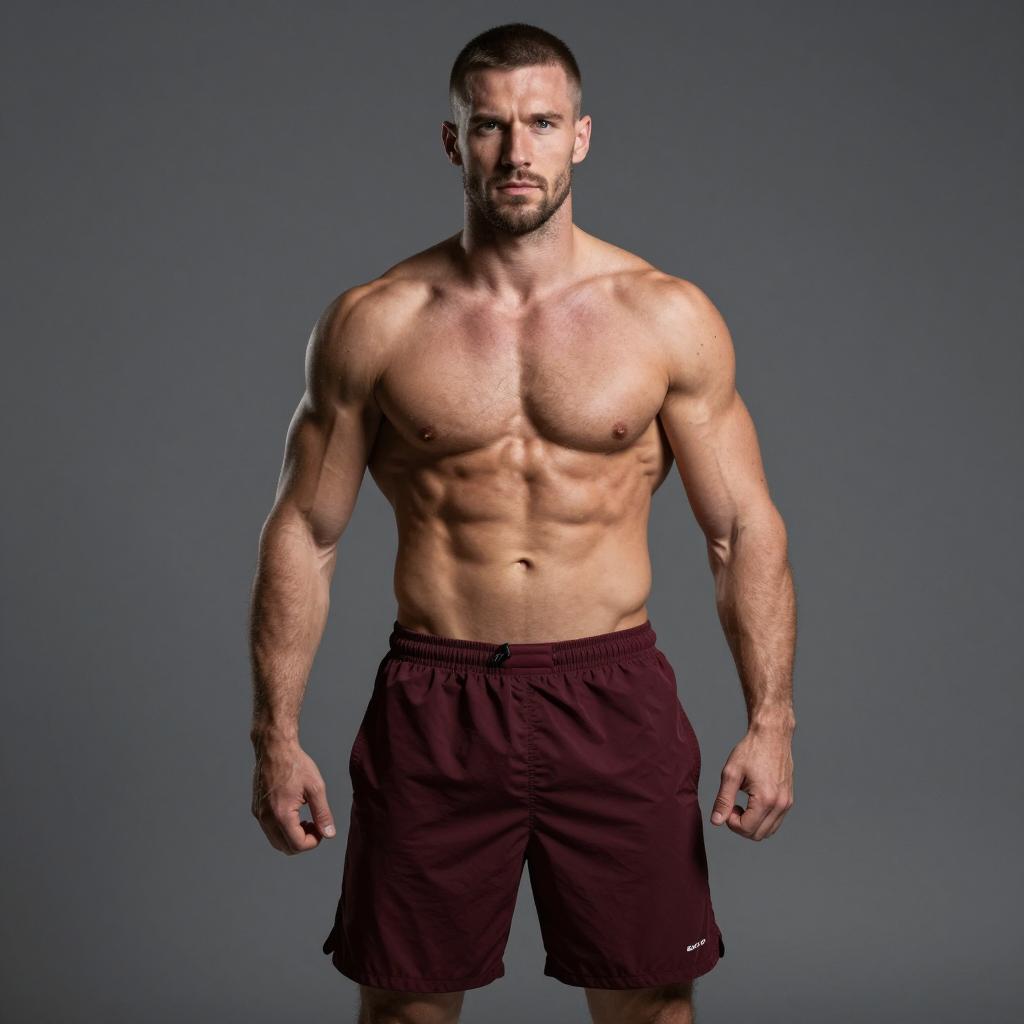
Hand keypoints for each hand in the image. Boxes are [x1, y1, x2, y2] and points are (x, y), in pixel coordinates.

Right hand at [251, 737, 336, 853]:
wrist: (274, 748)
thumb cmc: (295, 764)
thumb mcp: (316, 788)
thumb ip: (323, 814)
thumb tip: (329, 833)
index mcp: (281, 814)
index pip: (297, 845)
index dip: (313, 842)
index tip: (321, 829)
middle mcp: (266, 818)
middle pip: (285, 847)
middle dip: (303, 842)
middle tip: (315, 825)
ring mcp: (259, 814)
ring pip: (276, 841)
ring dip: (292, 837)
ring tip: (306, 819)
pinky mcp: (257, 809)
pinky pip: (269, 829)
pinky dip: (282, 829)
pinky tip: (294, 813)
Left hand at [710, 724, 793, 840]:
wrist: (772, 735)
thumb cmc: (750, 750)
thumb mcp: (731, 773)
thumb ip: (723, 800)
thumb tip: (717, 821)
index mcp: (766, 799)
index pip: (746, 829)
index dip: (731, 822)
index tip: (727, 806)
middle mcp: (780, 805)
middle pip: (758, 835)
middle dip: (741, 826)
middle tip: (732, 806)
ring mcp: (787, 803)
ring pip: (768, 831)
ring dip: (752, 824)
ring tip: (742, 804)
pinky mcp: (789, 800)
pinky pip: (775, 821)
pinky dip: (762, 819)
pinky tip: (752, 803)